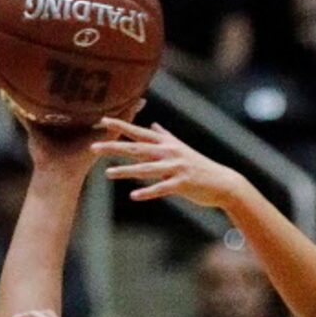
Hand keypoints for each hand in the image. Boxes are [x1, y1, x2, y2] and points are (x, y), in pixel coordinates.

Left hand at [88, 119, 241, 209]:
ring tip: (107, 173)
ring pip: (146, 169)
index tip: (102, 120)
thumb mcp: (181, 148)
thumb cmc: (200, 167)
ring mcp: (175, 168)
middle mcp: (168, 153)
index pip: (138, 133)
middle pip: (136, 149)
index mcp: (166, 144)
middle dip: (114, 146)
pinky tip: (134, 196)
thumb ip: (165, 137)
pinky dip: (147, 192)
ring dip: (126, 171)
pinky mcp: (182, 184)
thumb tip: (153, 126)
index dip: (120, 126)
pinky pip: (161, 189)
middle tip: (93, 146)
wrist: (222, 182)